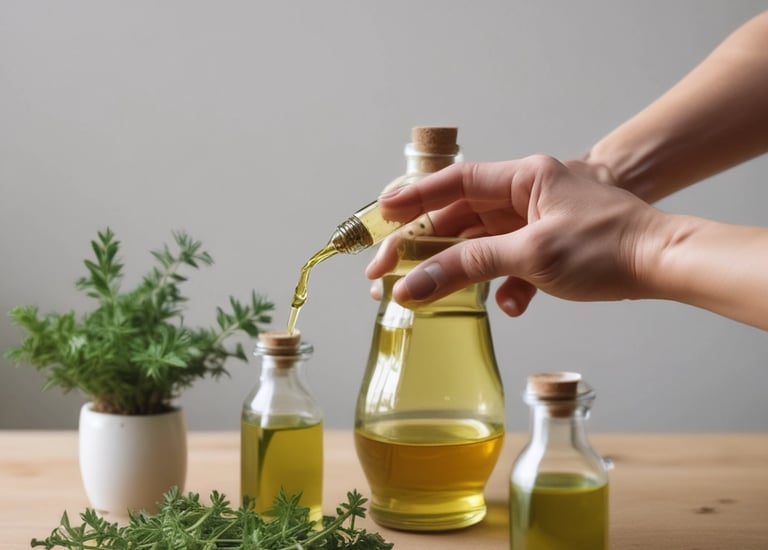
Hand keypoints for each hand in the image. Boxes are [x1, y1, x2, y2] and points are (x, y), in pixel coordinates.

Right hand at [366, 155, 661, 315]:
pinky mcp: (545, 249)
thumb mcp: (532, 254)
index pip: (455, 182)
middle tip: (384, 273)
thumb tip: (411, 287)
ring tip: (418, 293)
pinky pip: (506, 263)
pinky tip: (510, 305)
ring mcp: (534, 223)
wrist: (664, 263)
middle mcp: (524, 195)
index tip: (381, 215)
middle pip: (458, 218)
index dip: (414, 198)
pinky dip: (500, 284)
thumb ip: (468, 267)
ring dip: (453, 270)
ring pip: (478, 244)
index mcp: (523, 178)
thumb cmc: (608, 246)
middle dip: (421, 246)